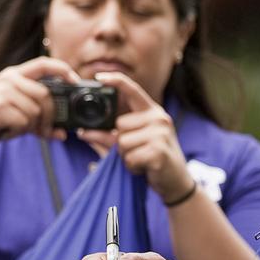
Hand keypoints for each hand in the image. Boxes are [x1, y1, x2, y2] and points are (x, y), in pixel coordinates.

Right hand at [0, 57, 80, 150]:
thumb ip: (38, 116)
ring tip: (16, 129)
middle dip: (50, 116)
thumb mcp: (14, 110)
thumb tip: (63, 133)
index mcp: (13, 74)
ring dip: (31, 127)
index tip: (75, 82)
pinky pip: (23, 122)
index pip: (44, 63)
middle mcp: (9, 80)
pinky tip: (7, 131)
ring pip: (35, 111)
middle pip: (45, 95)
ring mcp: (3, 93)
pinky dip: (19, 132)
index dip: (63, 70)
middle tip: (46, 131)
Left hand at [82, 72, 192, 202]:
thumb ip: (107, 137)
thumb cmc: (152, 160)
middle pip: (119, 125)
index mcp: (152, 112)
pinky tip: (145, 168)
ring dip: (126, 157)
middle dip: (120, 142)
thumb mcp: (131, 145)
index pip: (133, 90)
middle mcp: (158, 118)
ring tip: (141, 160)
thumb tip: (82, 132)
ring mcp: (161, 134)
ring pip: (122, 143)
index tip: (99, 77)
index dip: (116, 81)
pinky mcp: (159, 151)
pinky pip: (130, 157)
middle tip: (136, 152)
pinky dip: (132, 167)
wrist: (176, 182)